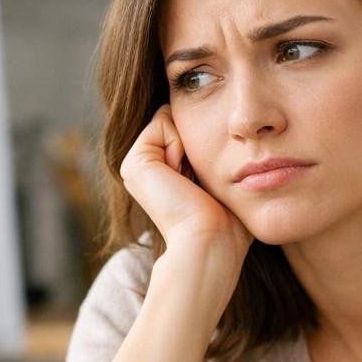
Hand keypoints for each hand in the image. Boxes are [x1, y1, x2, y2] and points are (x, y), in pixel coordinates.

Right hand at [120, 105, 250, 273]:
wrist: (210, 241)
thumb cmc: (227, 221)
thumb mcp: (223, 181)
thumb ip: (217, 154)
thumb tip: (225, 129)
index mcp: (162, 175)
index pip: (188, 129)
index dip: (207, 145)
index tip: (207, 183)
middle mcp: (146, 171)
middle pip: (181, 123)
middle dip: (198, 142)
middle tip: (199, 184)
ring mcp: (135, 166)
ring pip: (172, 120)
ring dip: (192, 145)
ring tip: (191, 183)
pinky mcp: (134, 163)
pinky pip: (163, 121)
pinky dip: (181, 143)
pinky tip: (181, 176)